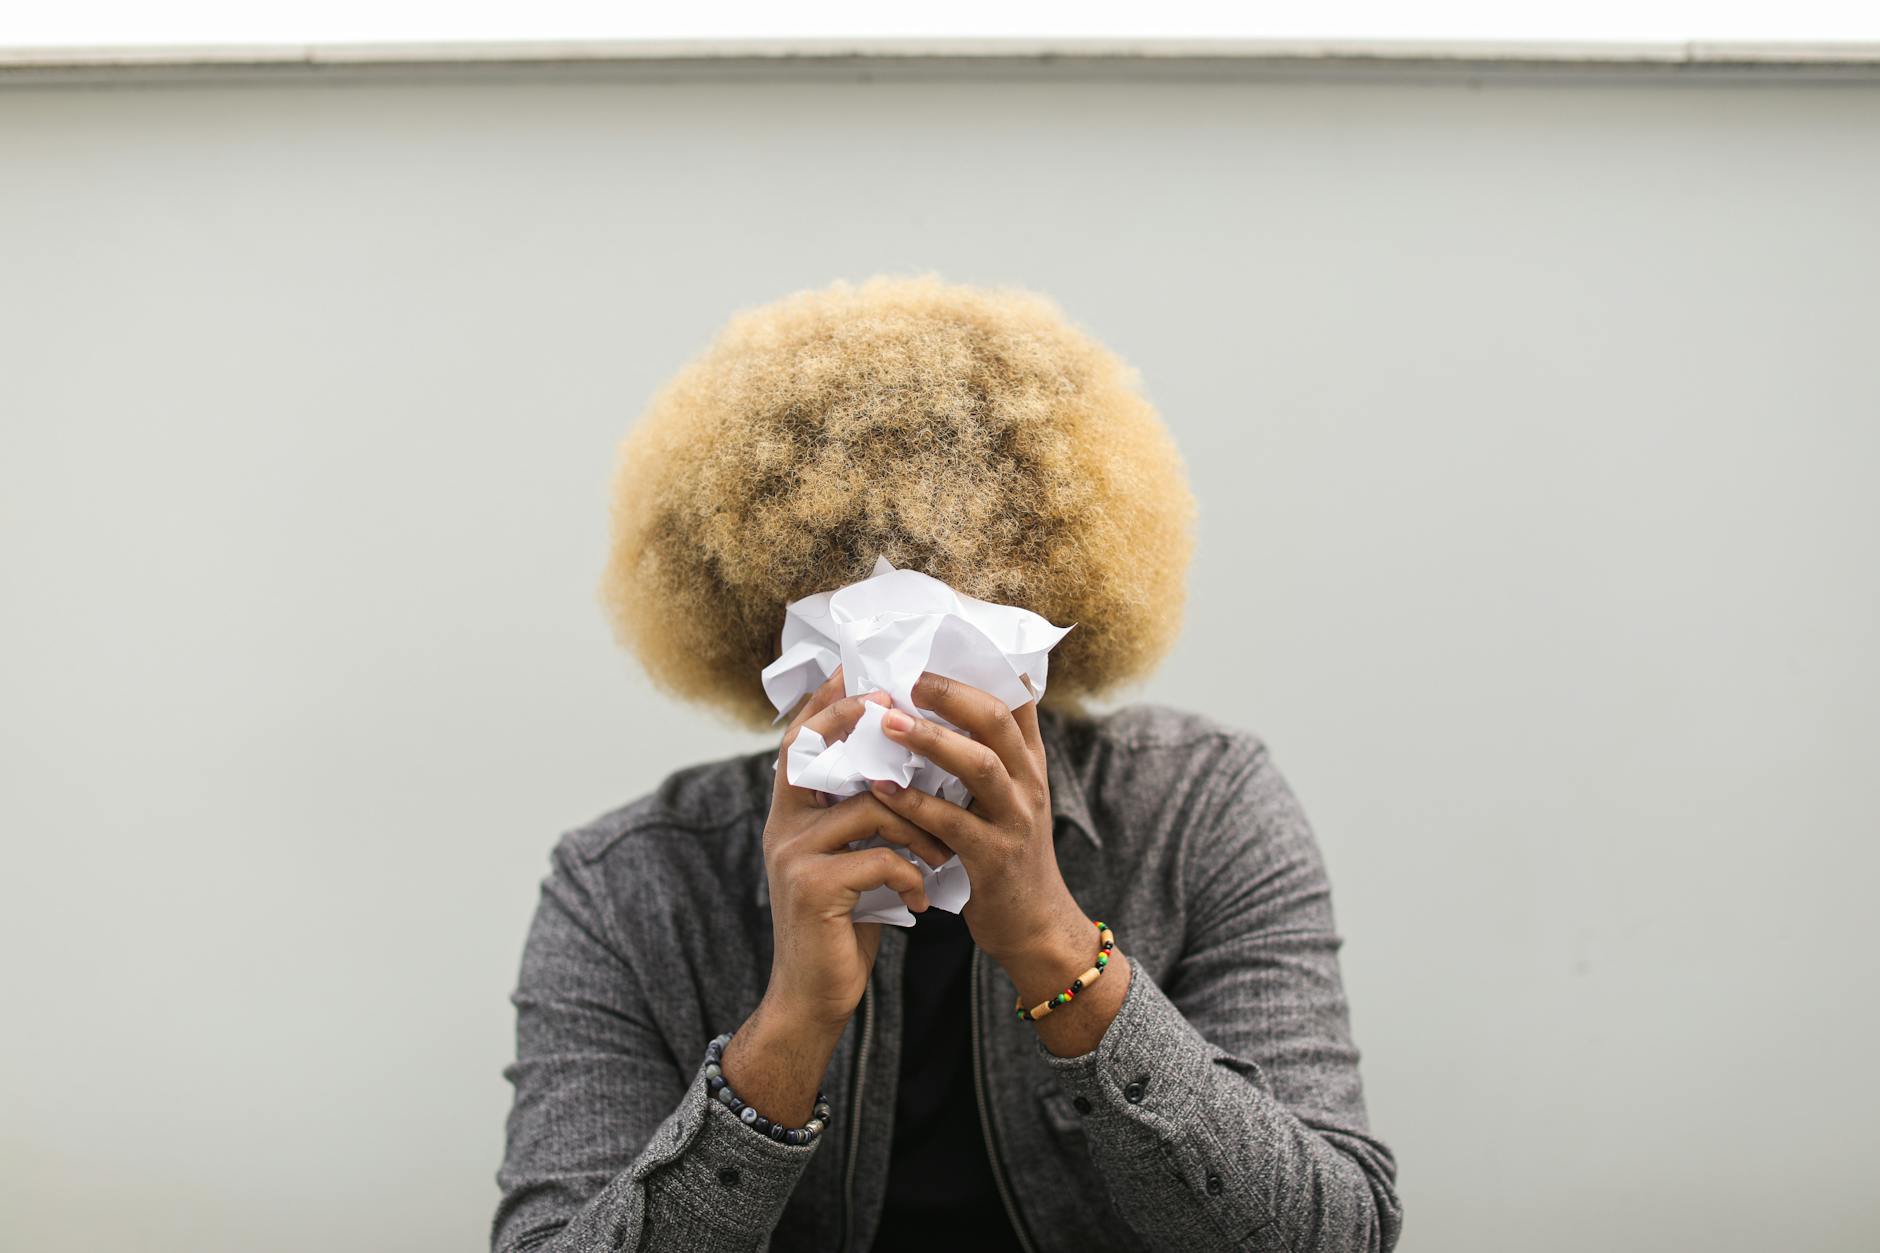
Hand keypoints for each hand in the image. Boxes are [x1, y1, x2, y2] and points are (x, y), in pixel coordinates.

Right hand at [722, 667, 955, 1122]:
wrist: (815, 998)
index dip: (827, 702)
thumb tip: (910, 765)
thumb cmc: (845, 922)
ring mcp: (792, 856)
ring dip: (920, 826)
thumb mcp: (853, 858)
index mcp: (791, 814)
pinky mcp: (812, 889)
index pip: (802, 740)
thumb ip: (864, 814)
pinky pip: (878, 857)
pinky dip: (912, 874)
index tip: (860, 669)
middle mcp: (782, 826)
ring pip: (870, 806)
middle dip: (865, 726)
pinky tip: (920, 902)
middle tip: (910, 715)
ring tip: (942, 854)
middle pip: (820, 751)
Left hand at [866, 673, 1128, 1054]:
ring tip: (887, 723)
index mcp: (1028, 762)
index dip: (982, 664)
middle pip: (998, 718)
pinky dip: (915, 803)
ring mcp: (1016, 820)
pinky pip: (953, 822)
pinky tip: (880, 789)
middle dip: (951, 692)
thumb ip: (981, 756)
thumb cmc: (1005, 856)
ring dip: (930, 740)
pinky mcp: (995, 858)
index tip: (941, 638)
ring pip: (979, 765)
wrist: (1035, 927)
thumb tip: (932, 709)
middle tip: (907, 676)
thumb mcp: (1005, 799)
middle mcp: (1028, 782)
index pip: (1016, 696)